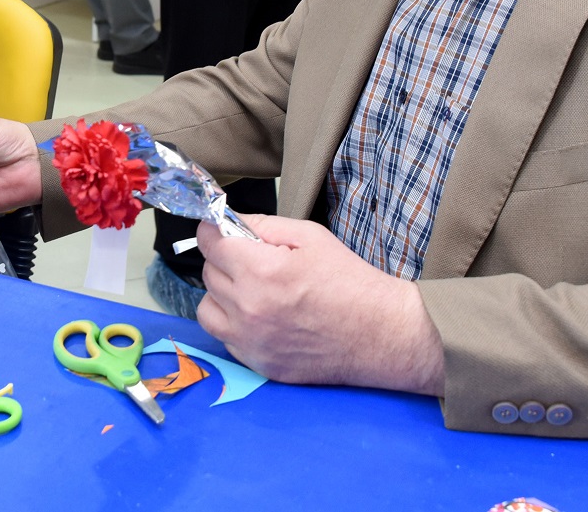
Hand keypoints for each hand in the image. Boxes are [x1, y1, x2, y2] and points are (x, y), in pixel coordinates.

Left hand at [196, 214, 444, 393]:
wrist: (380, 334)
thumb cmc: (350, 281)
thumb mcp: (311, 237)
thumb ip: (264, 226)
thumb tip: (232, 222)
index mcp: (261, 271)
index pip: (209, 243)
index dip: (213, 231)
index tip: (218, 230)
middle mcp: (248, 309)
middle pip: (208, 274)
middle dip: (224, 260)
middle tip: (250, 259)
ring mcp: (251, 342)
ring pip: (207, 309)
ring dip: (222, 295)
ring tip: (251, 290)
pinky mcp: (258, 364)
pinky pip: (225, 338)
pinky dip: (235, 324)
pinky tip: (262, 317)